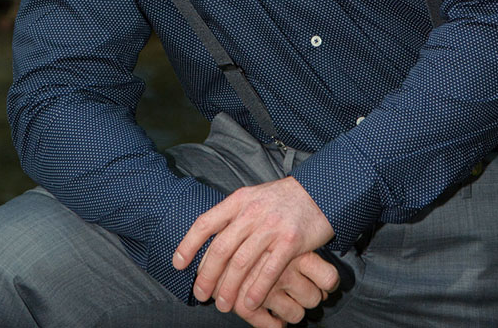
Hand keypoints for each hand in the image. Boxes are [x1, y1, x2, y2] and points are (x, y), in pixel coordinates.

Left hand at [173, 176, 334, 314]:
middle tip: (201, 295)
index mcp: (239, 201)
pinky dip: (257, 289)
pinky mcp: (291, 240)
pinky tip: (250, 303)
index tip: (178, 264)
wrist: (318, 191)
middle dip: (207, 275)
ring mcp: (271, 226)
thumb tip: (208, 241)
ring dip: (229, 288)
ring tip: (223, 305)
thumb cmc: (281, 200)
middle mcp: (252, 212)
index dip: (189, 244)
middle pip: (221, 248)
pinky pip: (269, 270)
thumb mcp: (253, 198)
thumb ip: (233, 216)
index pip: (206, 223)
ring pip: (241, 262)